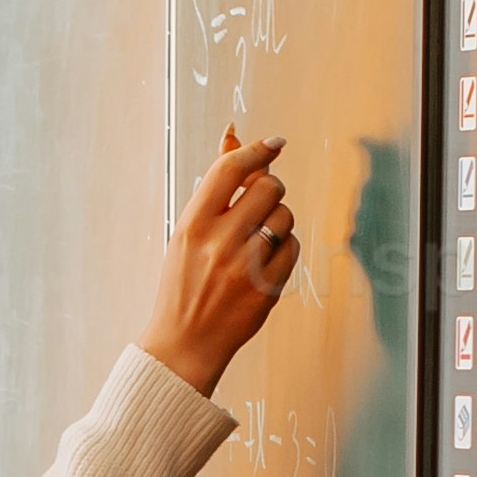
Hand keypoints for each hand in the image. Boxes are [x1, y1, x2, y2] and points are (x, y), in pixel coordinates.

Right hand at [138, 131, 300, 397]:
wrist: (184, 343)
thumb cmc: (184, 282)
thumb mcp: (187, 232)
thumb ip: (214, 186)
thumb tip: (233, 134)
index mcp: (192, 225)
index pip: (230, 170)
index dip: (257, 149)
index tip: (275, 143)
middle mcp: (219, 242)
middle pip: (269, 188)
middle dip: (271, 190)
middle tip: (260, 204)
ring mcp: (245, 267)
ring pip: (285, 217)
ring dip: (279, 221)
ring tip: (258, 239)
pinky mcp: (267, 288)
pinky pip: (293, 248)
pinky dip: (285, 249)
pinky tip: (265, 261)